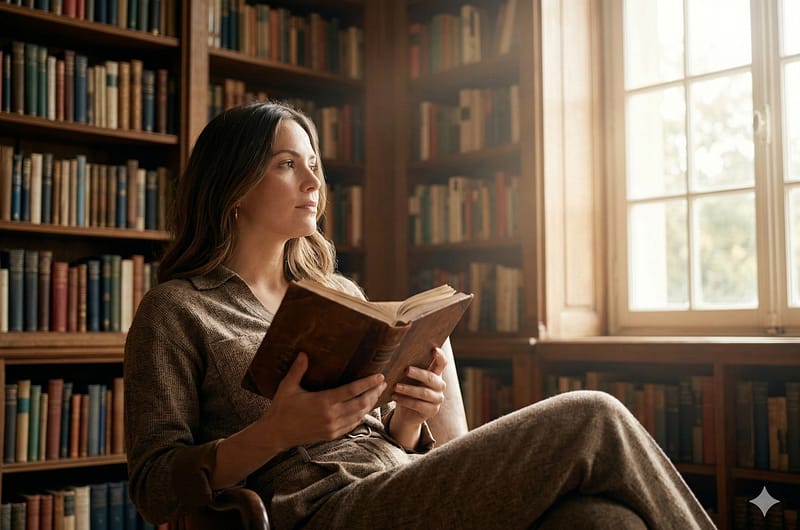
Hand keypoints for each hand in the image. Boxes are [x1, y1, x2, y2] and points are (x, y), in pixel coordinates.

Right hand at [261, 352, 385, 450]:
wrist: (276, 434)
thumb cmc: (281, 408)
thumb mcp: (287, 387)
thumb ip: (297, 370)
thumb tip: (304, 353)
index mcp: (323, 402)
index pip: (352, 391)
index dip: (368, 383)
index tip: (379, 376)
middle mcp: (331, 416)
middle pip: (361, 403)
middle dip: (374, 392)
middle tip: (383, 383)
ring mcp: (333, 427)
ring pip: (359, 415)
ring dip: (370, 404)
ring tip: (377, 393)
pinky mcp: (332, 435)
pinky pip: (352, 425)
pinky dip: (361, 415)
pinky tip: (365, 408)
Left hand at [389, 347, 446, 447]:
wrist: (406, 414)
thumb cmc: (407, 390)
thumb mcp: (409, 378)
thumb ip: (409, 368)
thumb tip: (397, 356)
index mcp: (436, 374)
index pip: (442, 363)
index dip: (440, 356)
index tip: (434, 349)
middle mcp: (440, 386)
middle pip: (431, 378)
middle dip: (418, 373)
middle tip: (406, 370)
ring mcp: (437, 399)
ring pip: (424, 392)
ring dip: (408, 389)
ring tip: (395, 386)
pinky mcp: (432, 411)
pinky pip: (418, 405)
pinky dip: (405, 401)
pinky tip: (395, 397)